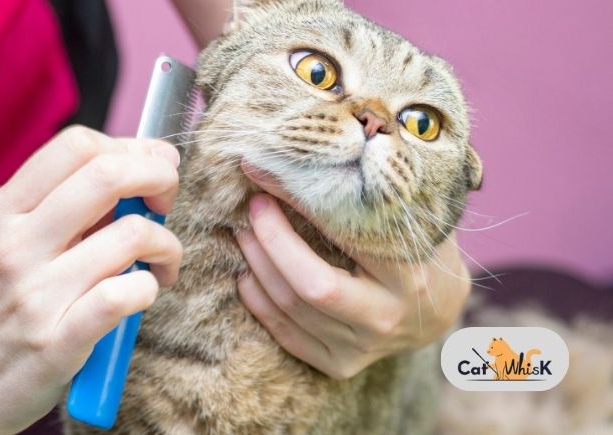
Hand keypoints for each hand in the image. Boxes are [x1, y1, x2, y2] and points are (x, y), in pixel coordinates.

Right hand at [0, 126, 182, 433]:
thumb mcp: (0, 244)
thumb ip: (54, 209)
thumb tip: (131, 173)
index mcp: (0, 212)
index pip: (76, 145)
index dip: (129, 149)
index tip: (149, 167)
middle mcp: (15, 244)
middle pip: (108, 175)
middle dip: (159, 179)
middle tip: (165, 202)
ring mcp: (35, 294)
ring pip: (131, 235)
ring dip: (166, 245)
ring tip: (160, 263)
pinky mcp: (57, 341)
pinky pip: (125, 294)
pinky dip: (149, 288)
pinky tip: (142, 294)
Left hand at [235, 165, 469, 379]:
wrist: (440, 311)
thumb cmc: (423, 250)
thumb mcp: (416, 216)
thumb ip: (381, 190)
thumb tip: (324, 142)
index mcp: (410, 275)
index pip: (343, 237)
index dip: (297, 204)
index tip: (267, 173)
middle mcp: (386, 318)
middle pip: (309, 286)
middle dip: (270, 241)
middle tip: (253, 206)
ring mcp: (362, 348)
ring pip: (291, 309)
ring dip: (257, 266)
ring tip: (244, 232)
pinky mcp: (341, 365)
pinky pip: (286, 337)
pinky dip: (259, 304)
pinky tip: (247, 274)